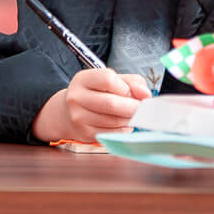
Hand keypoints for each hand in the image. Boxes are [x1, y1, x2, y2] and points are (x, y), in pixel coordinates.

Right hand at [32, 67, 151, 142]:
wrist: (68, 113)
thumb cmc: (95, 93)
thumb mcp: (110, 80)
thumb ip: (131, 82)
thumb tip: (146, 94)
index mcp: (83, 79)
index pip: (108, 80)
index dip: (126, 87)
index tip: (135, 93)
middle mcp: (76, 97)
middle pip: (111, 103)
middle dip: (133, 107)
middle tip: (143, 108)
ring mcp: (79, 117)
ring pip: (114, 120)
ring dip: (130, 119)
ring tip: (132, 115)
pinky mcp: (85, 134)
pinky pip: (112, 133)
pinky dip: (124, 129)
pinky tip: (124, 124)